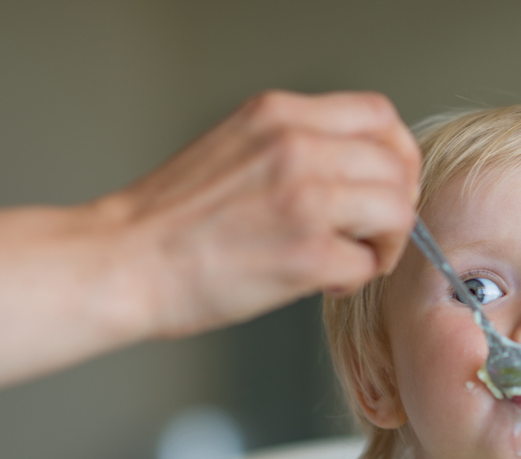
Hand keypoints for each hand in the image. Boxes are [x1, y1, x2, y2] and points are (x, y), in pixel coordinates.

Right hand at [104, 90, 420, 337]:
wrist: (124, 261)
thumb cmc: (169, 221)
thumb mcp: (236, 147)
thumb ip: (293, 146)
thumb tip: (349, 171)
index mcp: (279, 115)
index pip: (378, 115)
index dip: (396, 154)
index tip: (388, 183)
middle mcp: (297, 147)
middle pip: (396, 164)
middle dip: (396, 204)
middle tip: (375, 232)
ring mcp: (306, 200)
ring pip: (396, 211)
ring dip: (385, 242)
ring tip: (350, 258)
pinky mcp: (307, 254)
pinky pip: (367, 263)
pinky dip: (354, 278)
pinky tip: (322, 281)